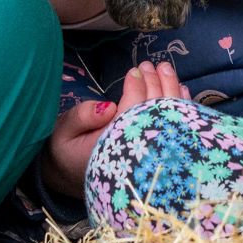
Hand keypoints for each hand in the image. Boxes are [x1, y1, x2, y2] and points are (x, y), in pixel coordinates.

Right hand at [39, 61, 186, 197]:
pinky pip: (173, 130)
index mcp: (110, 147)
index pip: (132, 112)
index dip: (137, 88)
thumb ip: (81, 118)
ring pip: (168, 120)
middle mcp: (134, 153)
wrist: (68, 176)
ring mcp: (147, 155)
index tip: (136, 70)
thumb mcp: (62, 133)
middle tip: (151, 65)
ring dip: (169, 91)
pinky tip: (180, 90)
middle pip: (154, 114)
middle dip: (155, 84)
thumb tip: (108, 107)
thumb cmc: (64, 151)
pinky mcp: (153, 153)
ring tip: (165, 69)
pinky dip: (179, 108)